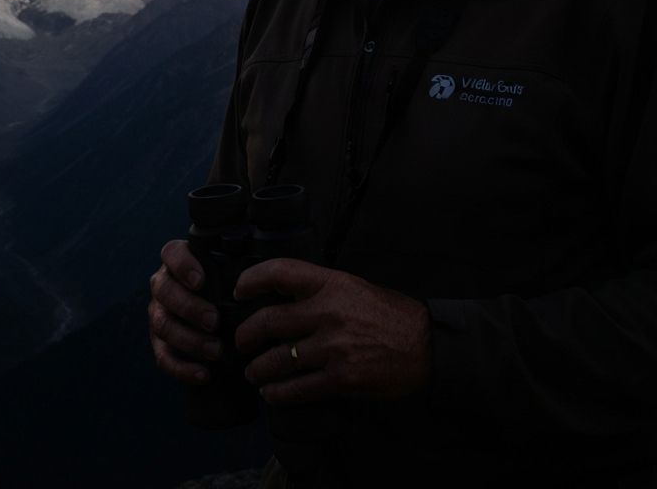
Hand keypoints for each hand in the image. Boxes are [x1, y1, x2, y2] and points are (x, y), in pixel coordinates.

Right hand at [148, 239, 222, 384]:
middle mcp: (162, 284)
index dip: (182, 266)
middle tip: (215, 321)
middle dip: (190, 307)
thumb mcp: (228, 272)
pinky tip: (203, 374)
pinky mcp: (159, 342)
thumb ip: (235, 269)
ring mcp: (158, 313)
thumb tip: (259, 276)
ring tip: (216, 350)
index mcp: (177, 261)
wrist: (217, 314)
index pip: (172, 254)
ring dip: (190, 340)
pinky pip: (163, 357)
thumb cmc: (226, 286)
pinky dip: (182, 368)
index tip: (200, 281)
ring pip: (163, 325)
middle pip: (164, 291)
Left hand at [234, 258, 429, 405]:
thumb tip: (281, 296)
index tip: (239, 290)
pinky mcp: (341, 378)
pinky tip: (272, 393)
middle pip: (269, 321)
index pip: (279, 272)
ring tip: (253, 372)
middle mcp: (327, 312)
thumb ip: (318, 289)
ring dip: (258, 369)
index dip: (251, 279)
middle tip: (240, 342)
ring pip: (278, 359)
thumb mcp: (352, 285)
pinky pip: (299, 388)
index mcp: (329, 284)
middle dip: (246, 335)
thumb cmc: (389, 313)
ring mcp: (333, 347)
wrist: (426, 345)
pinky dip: (279, 393)